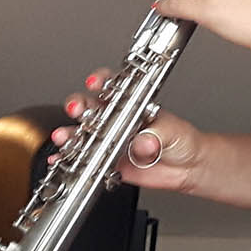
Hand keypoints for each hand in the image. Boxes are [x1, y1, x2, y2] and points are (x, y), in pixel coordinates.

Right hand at [52, 68, 209, 194]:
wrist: (188, 168)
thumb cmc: (181, 140)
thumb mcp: (172, 132)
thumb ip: (155, 136)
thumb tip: (142, 142)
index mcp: (132, 103)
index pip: (112, 87)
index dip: (102, 82)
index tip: (96, 83)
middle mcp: (117, 118)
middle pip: (90, 107)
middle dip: (79, 105)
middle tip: (78, 109)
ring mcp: (110, 140)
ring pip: (83, 133)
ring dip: (70, 134)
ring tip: (64, 137)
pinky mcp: (107, 161)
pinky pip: (85, 159)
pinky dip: (71, 159)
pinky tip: (62, 159)